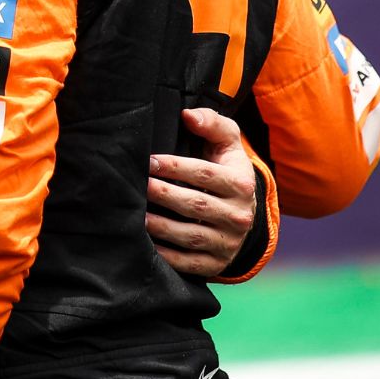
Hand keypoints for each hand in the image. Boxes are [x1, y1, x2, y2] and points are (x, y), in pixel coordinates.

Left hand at [145, 108, 257, 276]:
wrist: (242, 210)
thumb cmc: (225, 168)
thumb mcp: (227, 142)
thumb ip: (212, 123)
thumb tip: (188, 115)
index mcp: (241, 184)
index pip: (205, 174)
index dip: (175, 167)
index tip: (149, 161)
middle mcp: (238, 216)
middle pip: (195, 205)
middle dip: (163, 195)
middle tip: (137, 185)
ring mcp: (228, 242)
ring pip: (190, 236)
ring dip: (160, 226)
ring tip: (136, 214)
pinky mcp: (216, 263)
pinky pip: (189, 263)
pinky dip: (166, 255)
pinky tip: (146, 244)